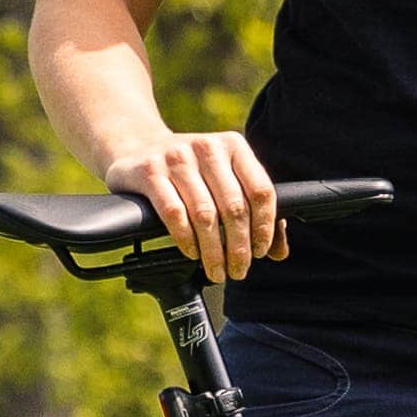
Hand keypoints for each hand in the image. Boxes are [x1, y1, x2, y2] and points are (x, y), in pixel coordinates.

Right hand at [105, 129, 287, 280]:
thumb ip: (254, 210)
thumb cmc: (191, 171)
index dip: (264, 227)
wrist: (137, 147)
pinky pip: (174, 213)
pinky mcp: (150, 172)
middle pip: (234, 207)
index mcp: (234, 146)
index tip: (261, 252)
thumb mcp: (224, 178)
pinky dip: (185, 239)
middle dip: (239, 247)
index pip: (260, 191)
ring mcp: (177, 157)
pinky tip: (191, 253)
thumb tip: (279, 251)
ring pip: (205, 214)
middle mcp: (208, 148)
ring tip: (216, 270)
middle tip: (238, 270)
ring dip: (213, 251)